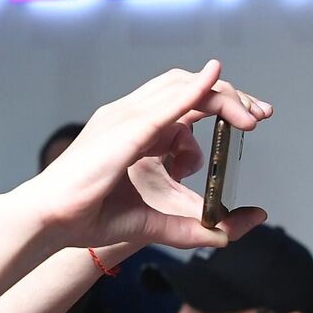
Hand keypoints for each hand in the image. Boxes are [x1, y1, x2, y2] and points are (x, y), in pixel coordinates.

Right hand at [17, 62, 270, 251]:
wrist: (52, 220)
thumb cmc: (90, 217)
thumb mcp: (157, 223)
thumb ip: (196, 228)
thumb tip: (236, 231)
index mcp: (136, 130)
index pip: (186, 101)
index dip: (221, 103)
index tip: (250, 120)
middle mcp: (131, 116)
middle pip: (188, 86)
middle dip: (229, 96)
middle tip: (260, 115)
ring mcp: (126, 118)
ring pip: (183, 88)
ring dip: (221, 96)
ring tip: (248, 117)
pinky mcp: (127, 130)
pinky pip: (167, 103)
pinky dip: (194, 89)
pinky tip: (214, 82)